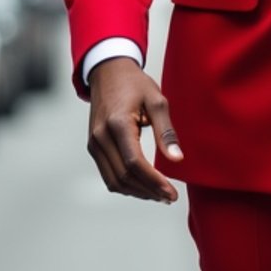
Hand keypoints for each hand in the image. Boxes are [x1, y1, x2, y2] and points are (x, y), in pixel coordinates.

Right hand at [87, 57, 182, 202]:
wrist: (107, 73)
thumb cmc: (134, 84)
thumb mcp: (156, 100)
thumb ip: (166, 131)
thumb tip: (177, 159)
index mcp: (117, 124)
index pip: (135, 163)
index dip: (154, 182)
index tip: (172, 193)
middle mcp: (101, 137)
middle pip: (124, 177)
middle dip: (149, 191)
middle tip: (171, 198)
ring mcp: (94, 144)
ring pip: (114, 181)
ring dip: (138, 192)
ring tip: (160, 195)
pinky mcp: (94, 147)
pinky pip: (109, 175)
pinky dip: (126, 185)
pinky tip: (145, 186)